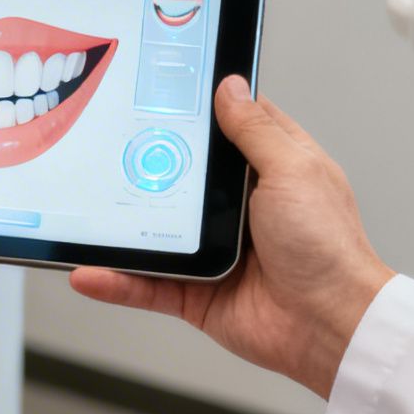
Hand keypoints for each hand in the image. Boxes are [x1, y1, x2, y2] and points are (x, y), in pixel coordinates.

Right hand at [70, 76, 394, 397]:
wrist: (329, 326)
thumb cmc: (328, 249)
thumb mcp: (292, 171)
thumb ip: (255, 131)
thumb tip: (230, 88)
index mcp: (271, 171)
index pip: (230, 127)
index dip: (200, 108)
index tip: (161, 89)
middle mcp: (241, 209)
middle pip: (181, 177)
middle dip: (146, 164)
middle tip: (105, 142)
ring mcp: (215, 251)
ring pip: (155, 231)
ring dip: (121, 225)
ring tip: (84, 208)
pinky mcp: (197, 292)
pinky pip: (147, 284)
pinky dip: (117, 280)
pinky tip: (90, 270)